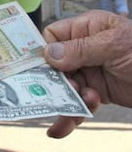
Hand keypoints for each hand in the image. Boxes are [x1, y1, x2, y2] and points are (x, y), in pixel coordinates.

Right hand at [42, 10, 131, 137]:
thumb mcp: (114, 45)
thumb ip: (80, 49)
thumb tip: (48, 54)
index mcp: (85, 29)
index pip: (53, 35)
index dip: (43, 51)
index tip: (37, 68)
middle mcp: (82, 49)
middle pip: (53, 65)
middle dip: (53, 83)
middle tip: (53, 96)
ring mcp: (87, 70)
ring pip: (63, 87)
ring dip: (64, 103)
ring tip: (69, 116)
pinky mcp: (94, 90)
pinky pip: (76, 102)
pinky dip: (72, 114)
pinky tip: (71, 123)